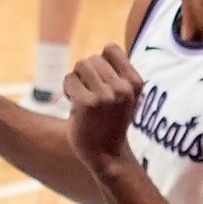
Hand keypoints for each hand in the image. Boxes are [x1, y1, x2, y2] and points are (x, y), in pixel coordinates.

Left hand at [65, 46, 144, 170]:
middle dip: (85, 74)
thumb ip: (118, 75)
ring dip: (75, 80)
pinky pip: (69, 80)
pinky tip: (74, 106)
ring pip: (80, 66)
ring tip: (81, 97)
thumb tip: (100, 54)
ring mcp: (105, 96)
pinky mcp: (87, 104)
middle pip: (92, 58)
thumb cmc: (111, 122)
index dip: (100, 61)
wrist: (107, 154)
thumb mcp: (125, 96)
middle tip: (89, 94)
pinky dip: (67, 90)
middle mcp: (123, 87)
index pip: (111, 49)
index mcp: (135, 83)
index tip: (101, 80)